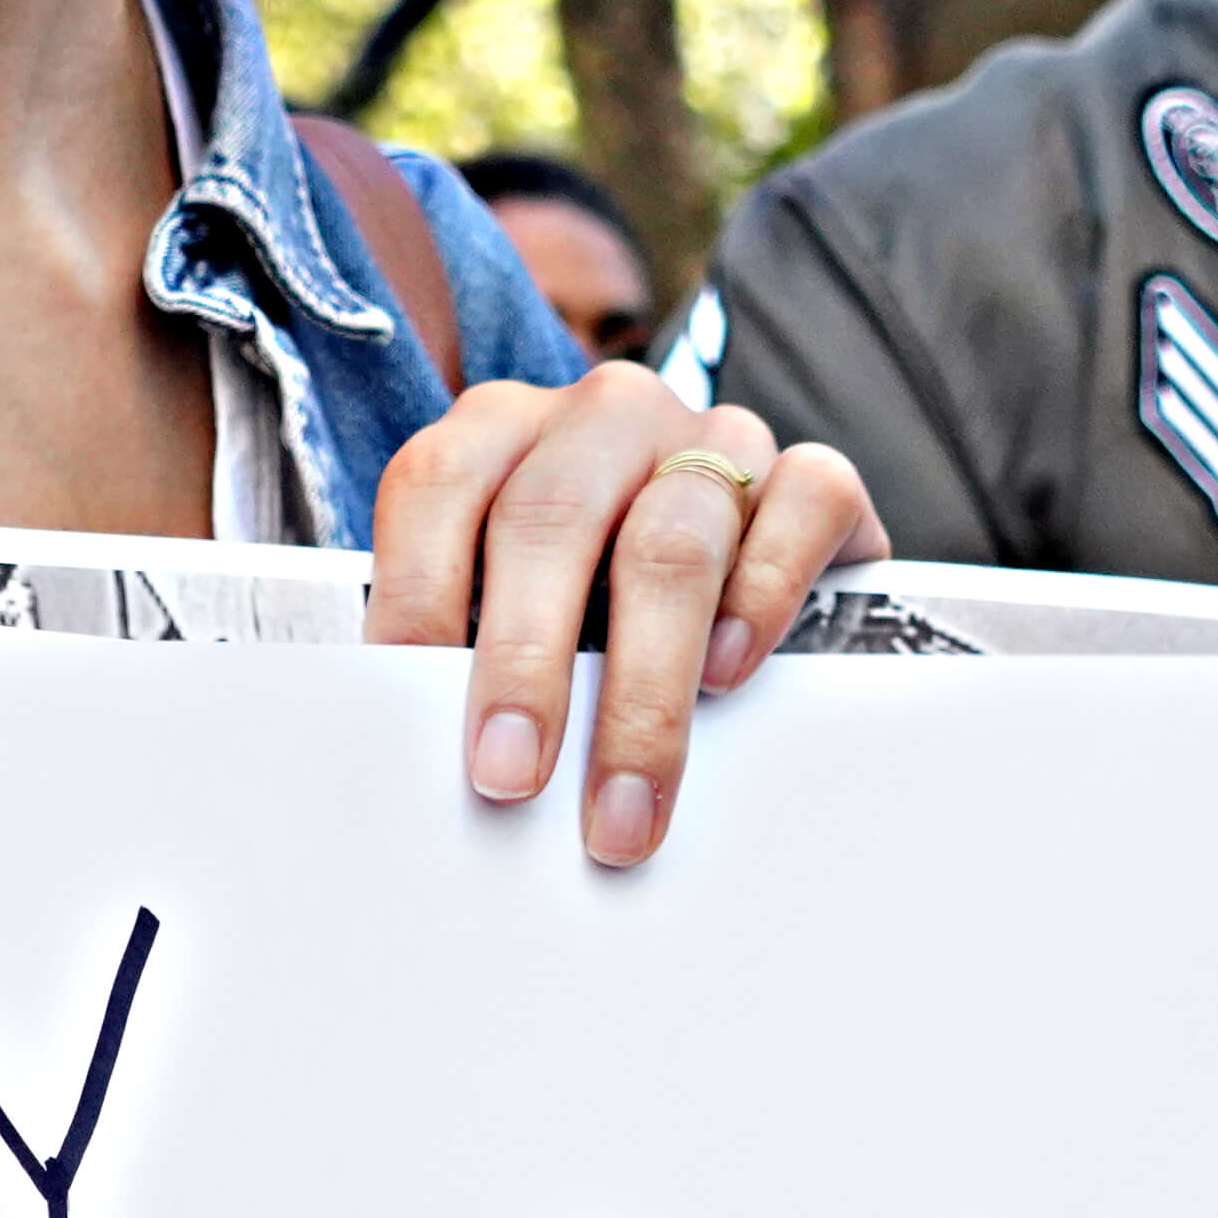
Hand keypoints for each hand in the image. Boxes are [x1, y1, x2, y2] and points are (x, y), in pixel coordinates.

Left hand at [369, 369, 880, 871]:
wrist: (739, 567)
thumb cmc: (591, 602)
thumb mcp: (509, 605)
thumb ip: (466, 650)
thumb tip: (439, 766)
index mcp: (503, 428)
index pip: (439, 484)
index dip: (416, 592)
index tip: (407, 709)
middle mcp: (604, 417)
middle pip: (553, 518)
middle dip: (524, 662)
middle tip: (507, 779)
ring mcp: (713, 436)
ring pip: (676, 535)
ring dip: (643, 684)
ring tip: (619, 800)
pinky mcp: (810, 476)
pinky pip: (804, 508)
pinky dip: (764, 595)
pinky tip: (729, 674)